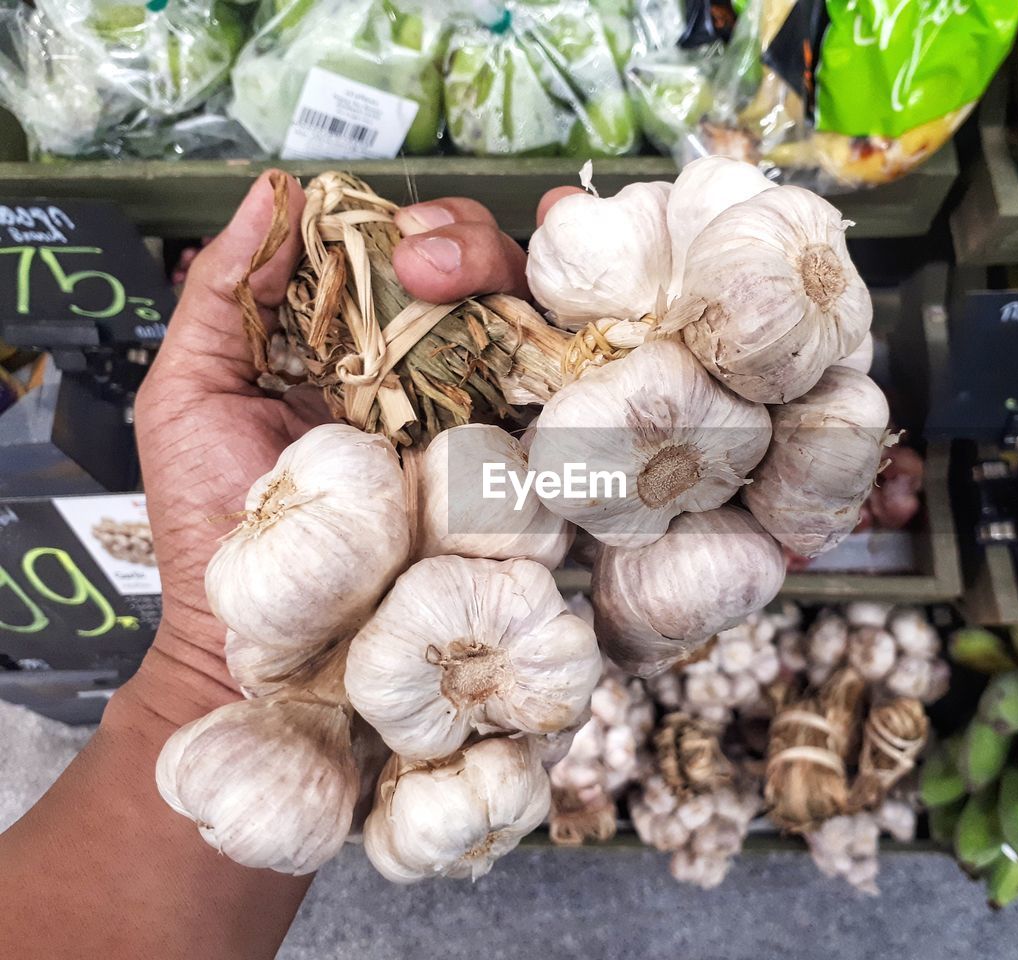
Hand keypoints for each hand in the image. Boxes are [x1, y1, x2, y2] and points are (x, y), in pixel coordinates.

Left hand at [125, 171, 531, 729]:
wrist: (260, 630)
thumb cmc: (213, 520)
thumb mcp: (189, 389)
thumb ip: (224, 291)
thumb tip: (276, 191)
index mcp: (350, 344)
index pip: (398, 253)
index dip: (404, 218)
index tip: (380, 222)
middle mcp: (420, 370)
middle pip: (474, 270)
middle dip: (461, 235)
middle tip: (419, 259)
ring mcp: (466, 415)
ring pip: (518, 313)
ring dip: (499, 270)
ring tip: (448, 277)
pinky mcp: (500, 465)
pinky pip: (550, 395)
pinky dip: (560, 345)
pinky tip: (530, 320)